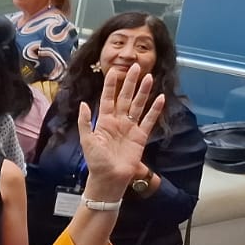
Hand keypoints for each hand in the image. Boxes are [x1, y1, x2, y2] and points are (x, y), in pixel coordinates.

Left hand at [78, 63, 164, 193]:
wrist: (109, 178)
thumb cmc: (96, 161)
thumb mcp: (87, 140)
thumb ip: (85, 122)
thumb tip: (84, 103)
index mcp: (104, 121)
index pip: (108, 98)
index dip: (111, 85)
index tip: (114, 70)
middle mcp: (118, 121)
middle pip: (125, 97)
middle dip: (130, 82)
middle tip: (136, 66)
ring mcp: (130, 128)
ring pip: (138, 105)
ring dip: (143, 92)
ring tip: (149, 77)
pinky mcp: (141, 136)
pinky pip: (149, 120)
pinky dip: (154, 110)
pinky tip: (160, 98)